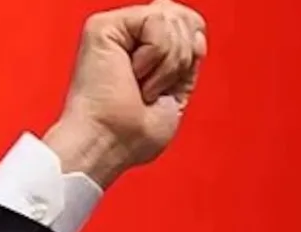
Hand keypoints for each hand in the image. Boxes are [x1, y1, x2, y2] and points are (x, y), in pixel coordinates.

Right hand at [44, 0, 207, 186]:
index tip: (175, 81)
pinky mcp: (105, 26)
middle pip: (183, 17)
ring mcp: (118, 30)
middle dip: (181, 60)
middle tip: (153, 88)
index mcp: (145, 52)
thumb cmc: (131, 135)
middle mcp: (130, 37)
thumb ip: (186, 58)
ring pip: (172, 19)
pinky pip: (156, 21)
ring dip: (166, 66)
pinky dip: (155, 56)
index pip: (186, 24)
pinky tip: (133, 73)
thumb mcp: (177, 93)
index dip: (193, 48)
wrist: (107, 143)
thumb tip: (196, 31)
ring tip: (142, 86)